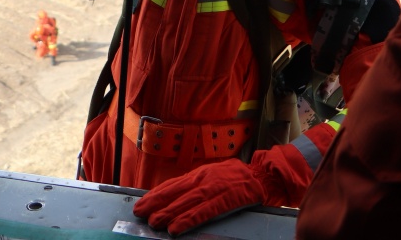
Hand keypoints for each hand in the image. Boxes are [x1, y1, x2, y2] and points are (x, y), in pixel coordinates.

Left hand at [133, 159, 264, 236]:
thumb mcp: (212, 176)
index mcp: (200, 174)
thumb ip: (196, 185)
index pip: (173, 184)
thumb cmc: (236, 178)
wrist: (261, 175)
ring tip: (153, 222)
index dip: (156, 194)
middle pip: (175, 192)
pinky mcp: (225, 199)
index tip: (142, 201)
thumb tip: (176, 196)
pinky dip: (189, 220)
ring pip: (186, 202)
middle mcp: (203, 179)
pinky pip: (204, 212)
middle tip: (139, 212)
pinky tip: (177, 228)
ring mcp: (214, 188)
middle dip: (156, 202)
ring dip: (168, 212)